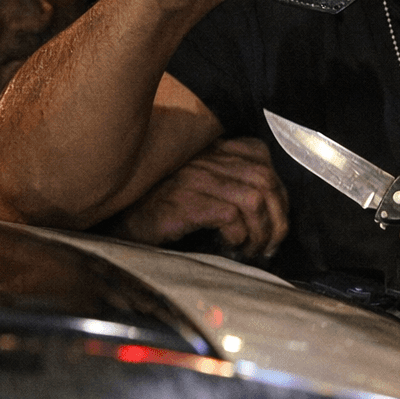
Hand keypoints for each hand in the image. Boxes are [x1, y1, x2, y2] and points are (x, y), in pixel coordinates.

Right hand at [110, 137, 289, 257]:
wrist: (121, 224)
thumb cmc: (165, 210)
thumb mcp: (202, 187)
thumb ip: (232, 184)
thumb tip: (272, 214)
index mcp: (213, 148)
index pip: (262, 159)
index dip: (278, 194)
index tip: (275, 221)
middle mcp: (206, 157)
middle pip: (265, 180)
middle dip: (276, 218)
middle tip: (268, 246)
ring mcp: (195, 177)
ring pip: (253, 198)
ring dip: (259, 231)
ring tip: (250, 250)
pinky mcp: (184, 201)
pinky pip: (230, 214)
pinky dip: (238, 235)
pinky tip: (229, 247)